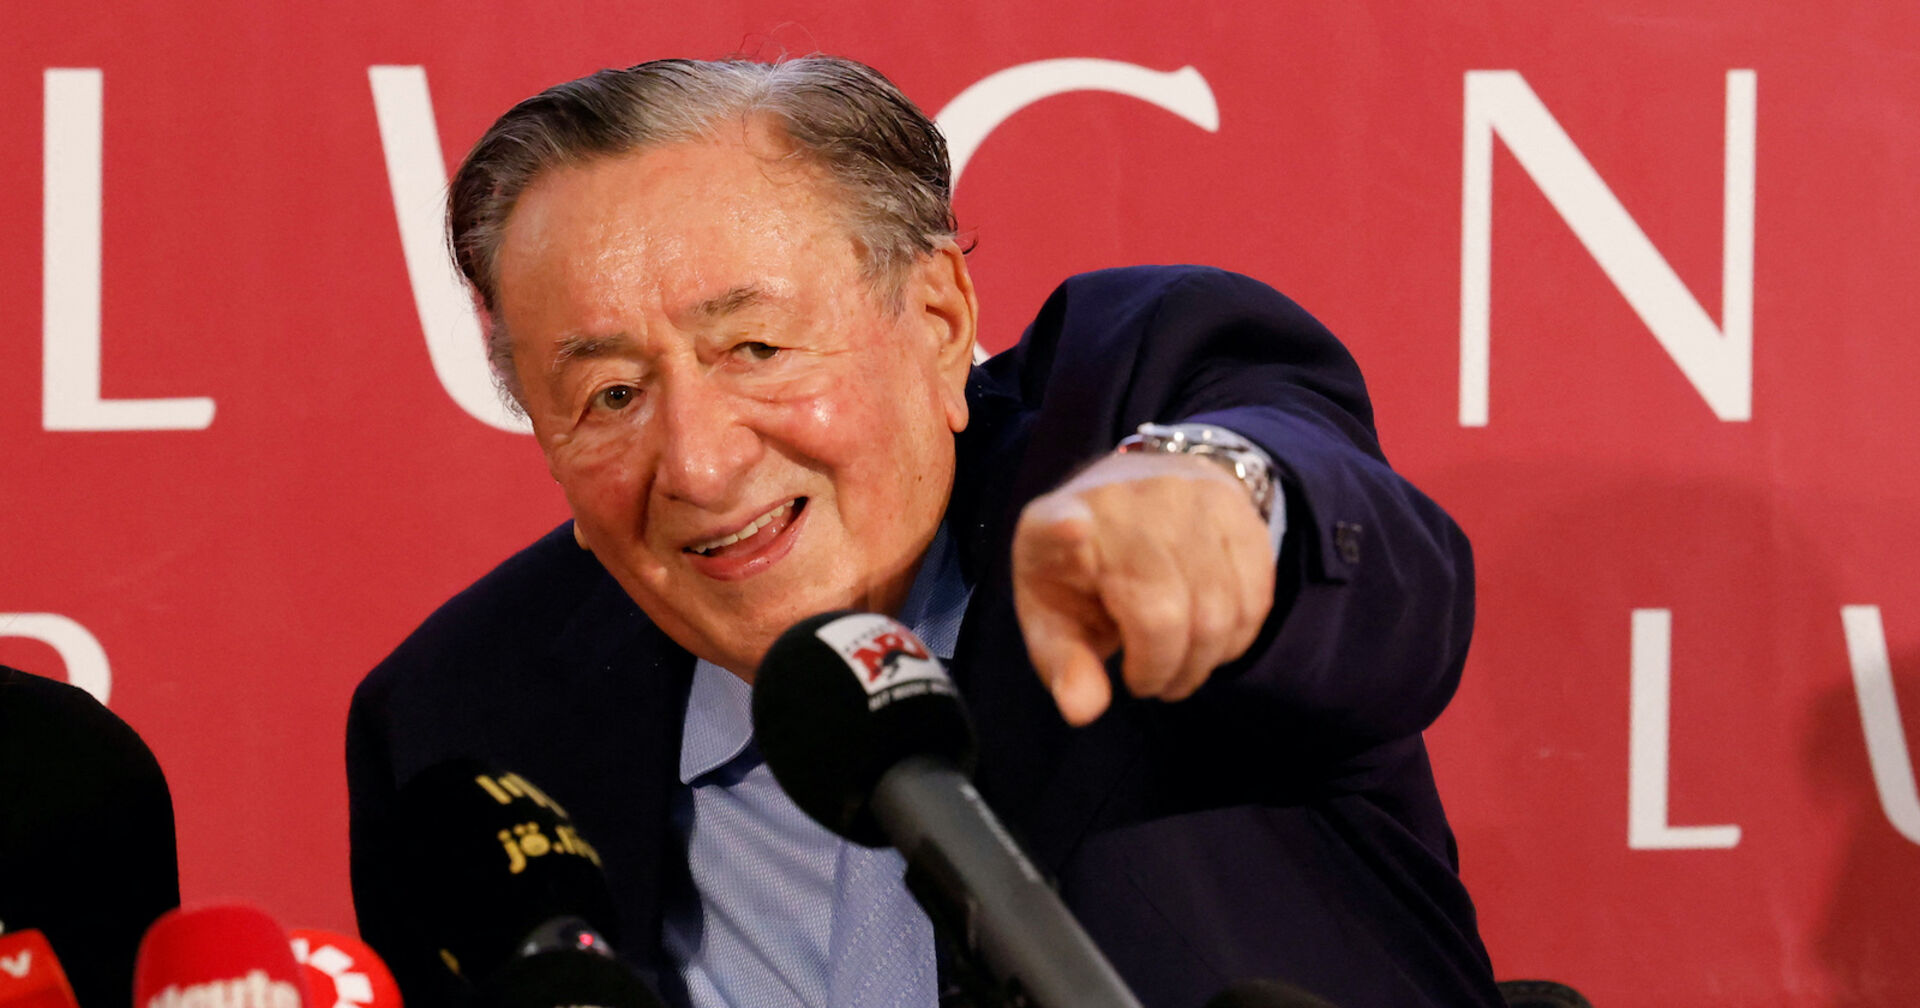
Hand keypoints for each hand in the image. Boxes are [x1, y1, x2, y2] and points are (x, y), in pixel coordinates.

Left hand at [1012, 451, 1276, 724]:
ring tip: (1177, 667)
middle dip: (1163, 668)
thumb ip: (1063, 664)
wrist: (1132, 495)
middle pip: (1165, 611)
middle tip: (1149, 683)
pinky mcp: (1234, 505)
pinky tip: (1210, 641)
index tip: (1068, 526)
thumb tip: (1082, 710)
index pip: (1057, 521)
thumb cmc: (1082, 574)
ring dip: (1203, 660)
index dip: (1063, 526)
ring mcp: (1185, 493)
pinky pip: (1254, 596)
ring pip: (1219, 610)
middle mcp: (1123, 498)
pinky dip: (1236, 637)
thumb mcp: (1053, 620)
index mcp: (1054, 525)